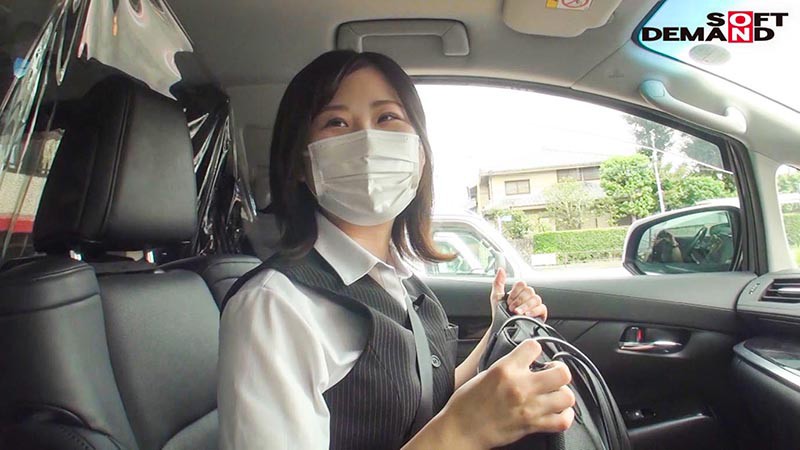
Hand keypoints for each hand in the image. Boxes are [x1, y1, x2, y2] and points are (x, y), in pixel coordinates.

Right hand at [436, 340, 574, 448]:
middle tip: (552, 373)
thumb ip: (506, 367)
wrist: (461, 430)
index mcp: (505, 369)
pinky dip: (564, 416)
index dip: (536, 348)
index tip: (535, 354)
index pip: (534, 346)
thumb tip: (521, 363)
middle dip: (559, 371)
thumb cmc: (466, 404)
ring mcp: (529, 407)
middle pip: (561, 372)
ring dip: (563, 394)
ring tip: (555, 393)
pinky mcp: (532, 425)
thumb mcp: (483, 374)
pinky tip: (557, 411)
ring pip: (567, 396)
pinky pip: (562, 421)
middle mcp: (521, 386)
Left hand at [491, 268, 547, 320]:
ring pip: (536, 299)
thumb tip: (500, 269)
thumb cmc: (499, 313)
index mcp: (519, 291)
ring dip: (525, 306)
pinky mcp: (540, 314)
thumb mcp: (496, 296)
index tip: (508, 301)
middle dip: (519, 300)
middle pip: (529, 291)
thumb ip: (498, 282)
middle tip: (512, 308)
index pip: (522, 284)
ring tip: (517, 313)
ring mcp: (534, 305)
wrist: (502, 329)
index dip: (515, 293)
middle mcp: (528, 297)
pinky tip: (526, 315)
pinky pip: (542, 308)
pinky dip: (534, 311)